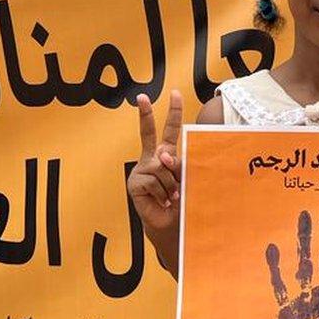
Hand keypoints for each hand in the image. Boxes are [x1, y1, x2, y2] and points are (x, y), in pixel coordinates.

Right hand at [128, 91, 181, 257]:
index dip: (173, 112)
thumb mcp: (184, 179)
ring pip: (161, 167)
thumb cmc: (181, 200)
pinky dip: (162, 193)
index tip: (175, 93)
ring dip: (171, 184)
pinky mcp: (135, 183)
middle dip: (145, 114)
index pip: (170, 130)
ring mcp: (141, 170)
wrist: (171, 224)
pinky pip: (154, 182)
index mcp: (165, 155)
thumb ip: (176, 165)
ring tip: (172, 196)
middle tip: (141, 97)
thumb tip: (162, 156)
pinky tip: (163, 201)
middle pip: (149, 134)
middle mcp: (151, 159)